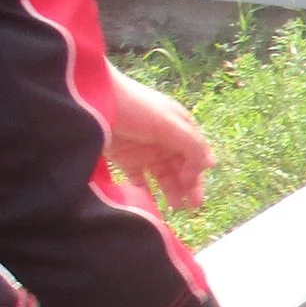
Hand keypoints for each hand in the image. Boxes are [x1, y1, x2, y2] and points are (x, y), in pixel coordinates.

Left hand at [105, 69, 211, 209]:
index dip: (196, 171)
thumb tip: (211, 165)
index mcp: (180, 129)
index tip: (190, 184)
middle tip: (191, 207)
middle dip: (188, 186)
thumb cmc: (137, 108)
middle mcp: (165, 140)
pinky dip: (145, 190)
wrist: (92, 100)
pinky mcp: (125, 158)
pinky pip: (139, 179)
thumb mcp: (170, 124)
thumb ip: (193, 145)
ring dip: (170, 190)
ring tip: (173, 207)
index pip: (195, 155)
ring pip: (163, 175)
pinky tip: (150, 201)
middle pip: (182, 167)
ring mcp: (145, 150)